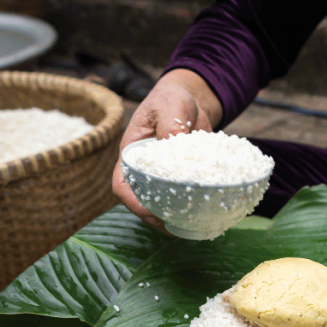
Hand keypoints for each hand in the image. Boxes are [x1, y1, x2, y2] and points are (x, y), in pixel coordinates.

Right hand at [111, 69, 224, 230]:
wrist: (189, 101)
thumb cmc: (171, 100)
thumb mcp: (169, 106)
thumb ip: (170, 123)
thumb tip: (173, 143)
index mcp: (132, 155)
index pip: (121, 185)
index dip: (132, 201)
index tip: (148, 210)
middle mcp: (144, 171)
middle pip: (141, 203)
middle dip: (155, 218)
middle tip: (176, 225)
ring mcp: (161, 178)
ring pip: (161, 206)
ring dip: (174, 219)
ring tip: (192, 226)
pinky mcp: (179, 181)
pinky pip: (181, 199)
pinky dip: (190, 210)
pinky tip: (204, 216)